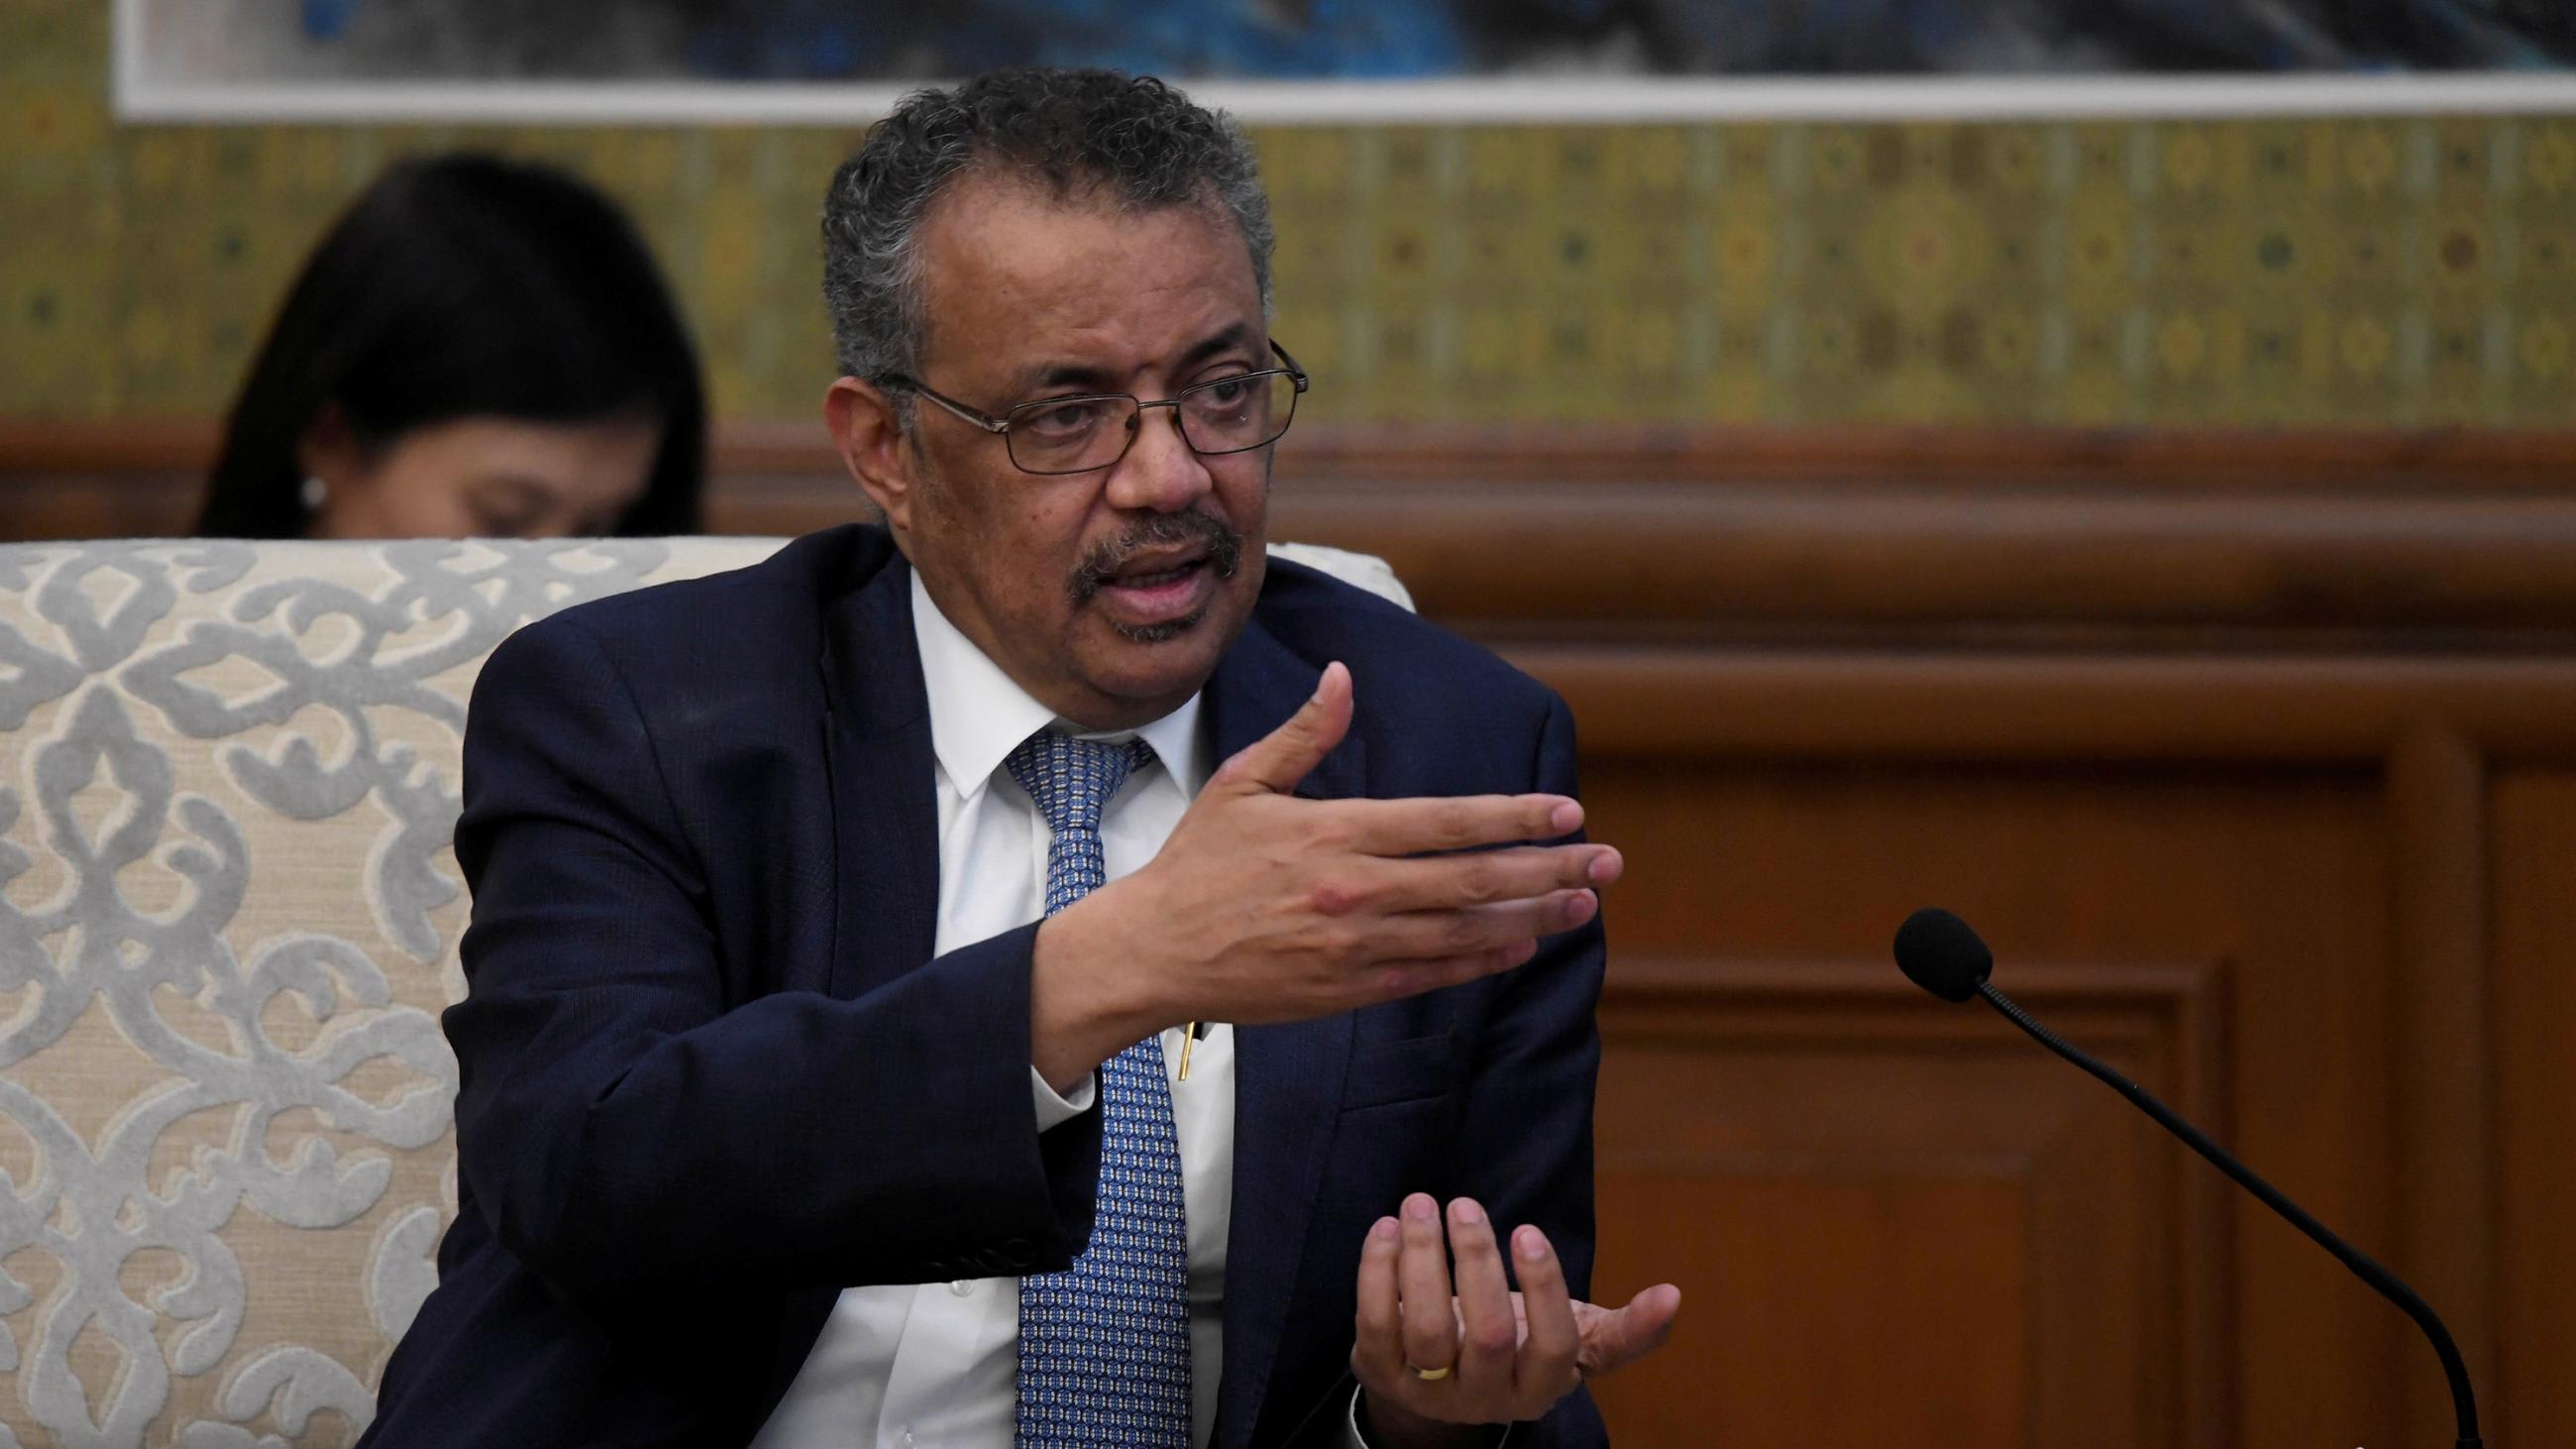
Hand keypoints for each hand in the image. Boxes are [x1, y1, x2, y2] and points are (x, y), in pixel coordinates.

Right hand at [1031, 663, 1620, 1085]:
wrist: (1153, 950)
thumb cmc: (1198, 863)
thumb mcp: (1243, 783)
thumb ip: (1304, 734)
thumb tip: (1343, 677)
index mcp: (1335, 832)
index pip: (1446, 823)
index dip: (1514, 817)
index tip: (1568, 812)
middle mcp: (1354, 890)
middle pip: (1473, 880)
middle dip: (1548, 869)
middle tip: (1608, 864)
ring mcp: (1355, 945)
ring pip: (1465, 933)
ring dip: (1532, 917)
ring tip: (1583, 905)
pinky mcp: (1347, 989)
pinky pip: (1432, 974)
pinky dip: (1482, 960)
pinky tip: (1522, 945)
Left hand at [1351, 1194, 1680, 1445]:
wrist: (1438, 1385)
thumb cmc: (1516, 1345)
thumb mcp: (1572, 1340)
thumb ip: (1624, 1331)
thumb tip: (1675, 1296)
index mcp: (1539, 1385)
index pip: (1552, 1346)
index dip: (1543, 1288)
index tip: (1529, 1230)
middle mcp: (1485, 1397)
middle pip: (1485, 1334)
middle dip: (1476, 1261)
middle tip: (1464, 1205)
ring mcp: (1428, 1391)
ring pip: (1425, 1329)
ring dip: (1421, 1258)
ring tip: (1423, 1204)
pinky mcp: (1379, 1374)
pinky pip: (1374, 1324)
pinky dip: (1377, 1271)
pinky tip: (1388, 1228)